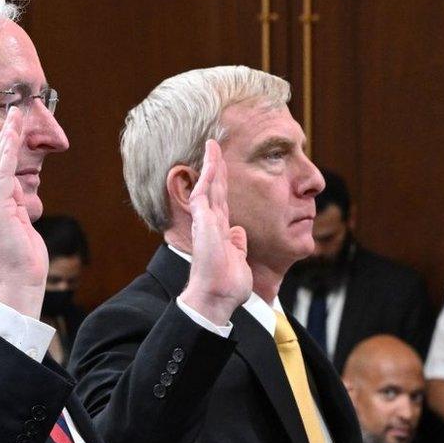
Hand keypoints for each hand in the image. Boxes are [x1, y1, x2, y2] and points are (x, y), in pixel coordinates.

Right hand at [0, 107, 48, 317]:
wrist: (18, 287)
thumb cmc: (23, 263)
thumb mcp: (21, 228)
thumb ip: (17, 207)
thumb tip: (18, 189)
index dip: (3, 148)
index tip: (12, 128)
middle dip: (4, 135)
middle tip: (15, 110)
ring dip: (7, 137)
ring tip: (17, 115)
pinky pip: (1, 174)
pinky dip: (7, 151)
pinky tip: (14, 134)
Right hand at [178, 139, 251, 324]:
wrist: (217, 297)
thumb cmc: (227, 284)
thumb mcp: (238, 259)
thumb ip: (237, 243)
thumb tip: (239, 232)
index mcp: (220, 230)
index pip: (222, 199)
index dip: (222, 181)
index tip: (223, 164)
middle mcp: (211, 223)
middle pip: (213, 188)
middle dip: (215, 166)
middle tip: (213, 145)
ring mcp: (206, 222)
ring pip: (208, 187)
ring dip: (210, 165)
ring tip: (211, 146)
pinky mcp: (204, 223)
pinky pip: (204, 195)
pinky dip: (208, 178)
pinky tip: (212, 162)